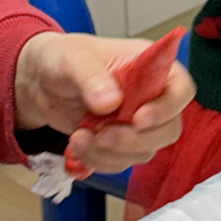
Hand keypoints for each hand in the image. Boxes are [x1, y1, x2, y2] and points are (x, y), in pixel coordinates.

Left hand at [13, 31, 194, 174]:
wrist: (40, 80)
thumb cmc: (63, 58)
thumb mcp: (74, 59)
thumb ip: (92, 77)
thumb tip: (111, 102)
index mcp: (151, 67)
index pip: (181, 89)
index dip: (168, 107)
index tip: (139, 118)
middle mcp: (150, 96)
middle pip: (168, 129)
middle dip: (136, 140)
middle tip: (103, 135)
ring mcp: (135, 122)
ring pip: (145, 151)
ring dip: (112, 153)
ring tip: (79, 138)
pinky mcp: (118, 142)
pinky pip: (121, 162)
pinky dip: (99, 161)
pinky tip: (77, 146)